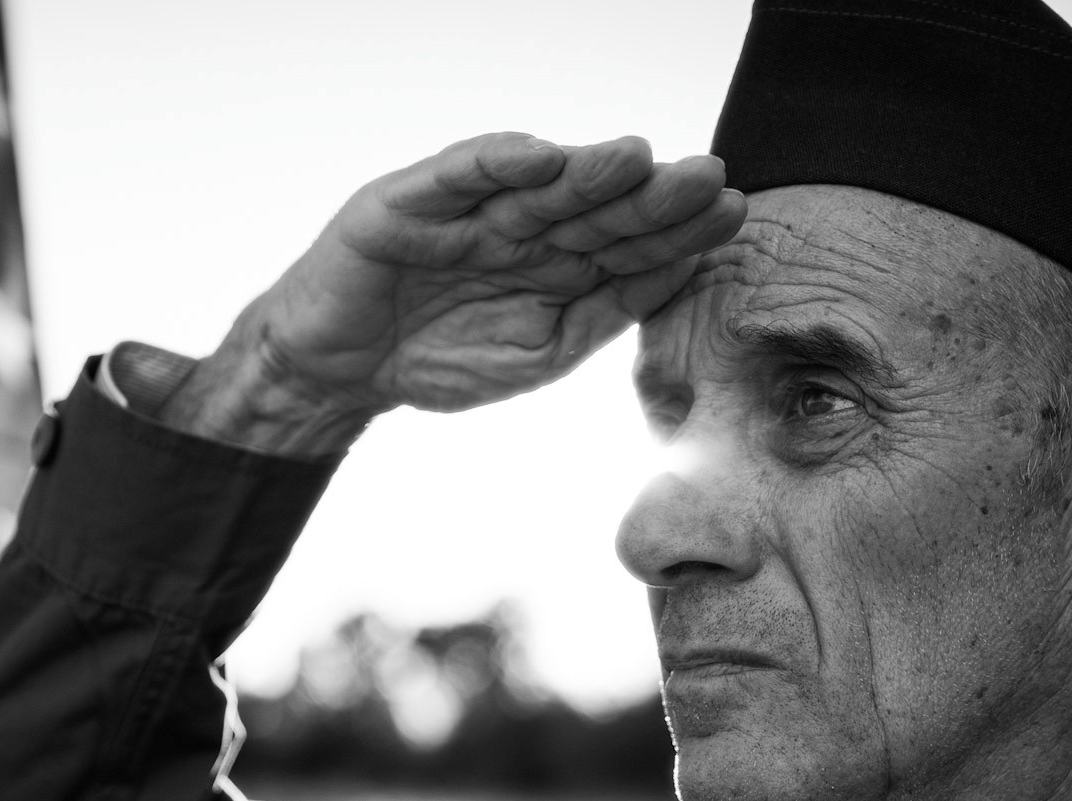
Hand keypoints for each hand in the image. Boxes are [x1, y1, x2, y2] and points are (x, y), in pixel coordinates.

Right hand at [161, 132, 745, 453]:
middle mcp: (518, 225)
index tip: (733, 213)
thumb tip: (680, 272)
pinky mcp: (409, 203)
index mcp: (555, 261)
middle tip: (707, 176)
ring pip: (536, 184)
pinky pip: (456, 175)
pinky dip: (496, 162)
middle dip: (648, 191)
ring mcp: (466, 210)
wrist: (338, 374)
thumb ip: (604, 313)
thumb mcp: (540, 352)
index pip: (627, 237)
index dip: (677, 226)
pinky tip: (541, 157)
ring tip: (638, 156)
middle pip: (594, 203)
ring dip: (586, 169)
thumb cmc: (436, 359)